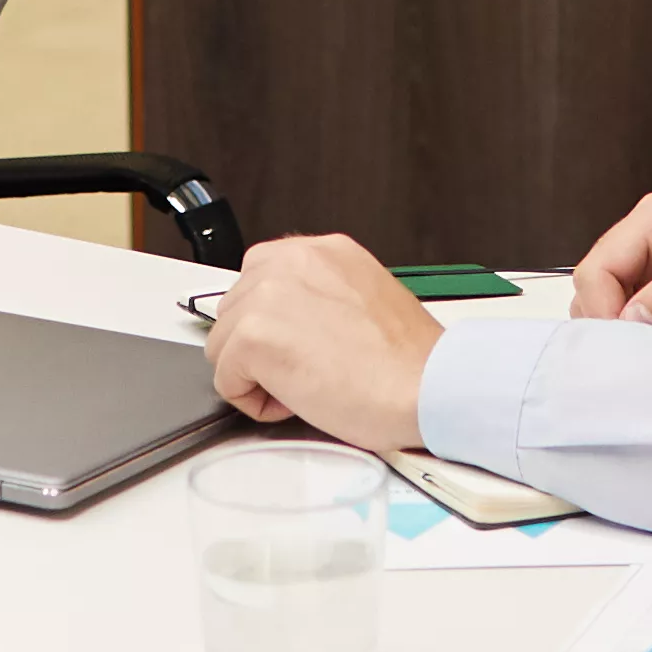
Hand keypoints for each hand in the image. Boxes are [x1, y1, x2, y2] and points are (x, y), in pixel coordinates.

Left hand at [200, 235, 440, 451]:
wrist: (427, 387)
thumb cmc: (409, 361)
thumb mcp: (364, 298)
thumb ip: (321, 295)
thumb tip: (293, 319)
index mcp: (322, 250)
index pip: (260, 279)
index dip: (274, 322)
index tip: (296, 343)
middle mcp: (291, 260)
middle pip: (234, 310)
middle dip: (261, 346)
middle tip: (309, 367)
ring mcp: (269, 295)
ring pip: (224, 344)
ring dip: (256, 373)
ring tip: (306, 383)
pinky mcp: (255, 335)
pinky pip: (226, 378)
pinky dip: (254, 400)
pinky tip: (296, 400)